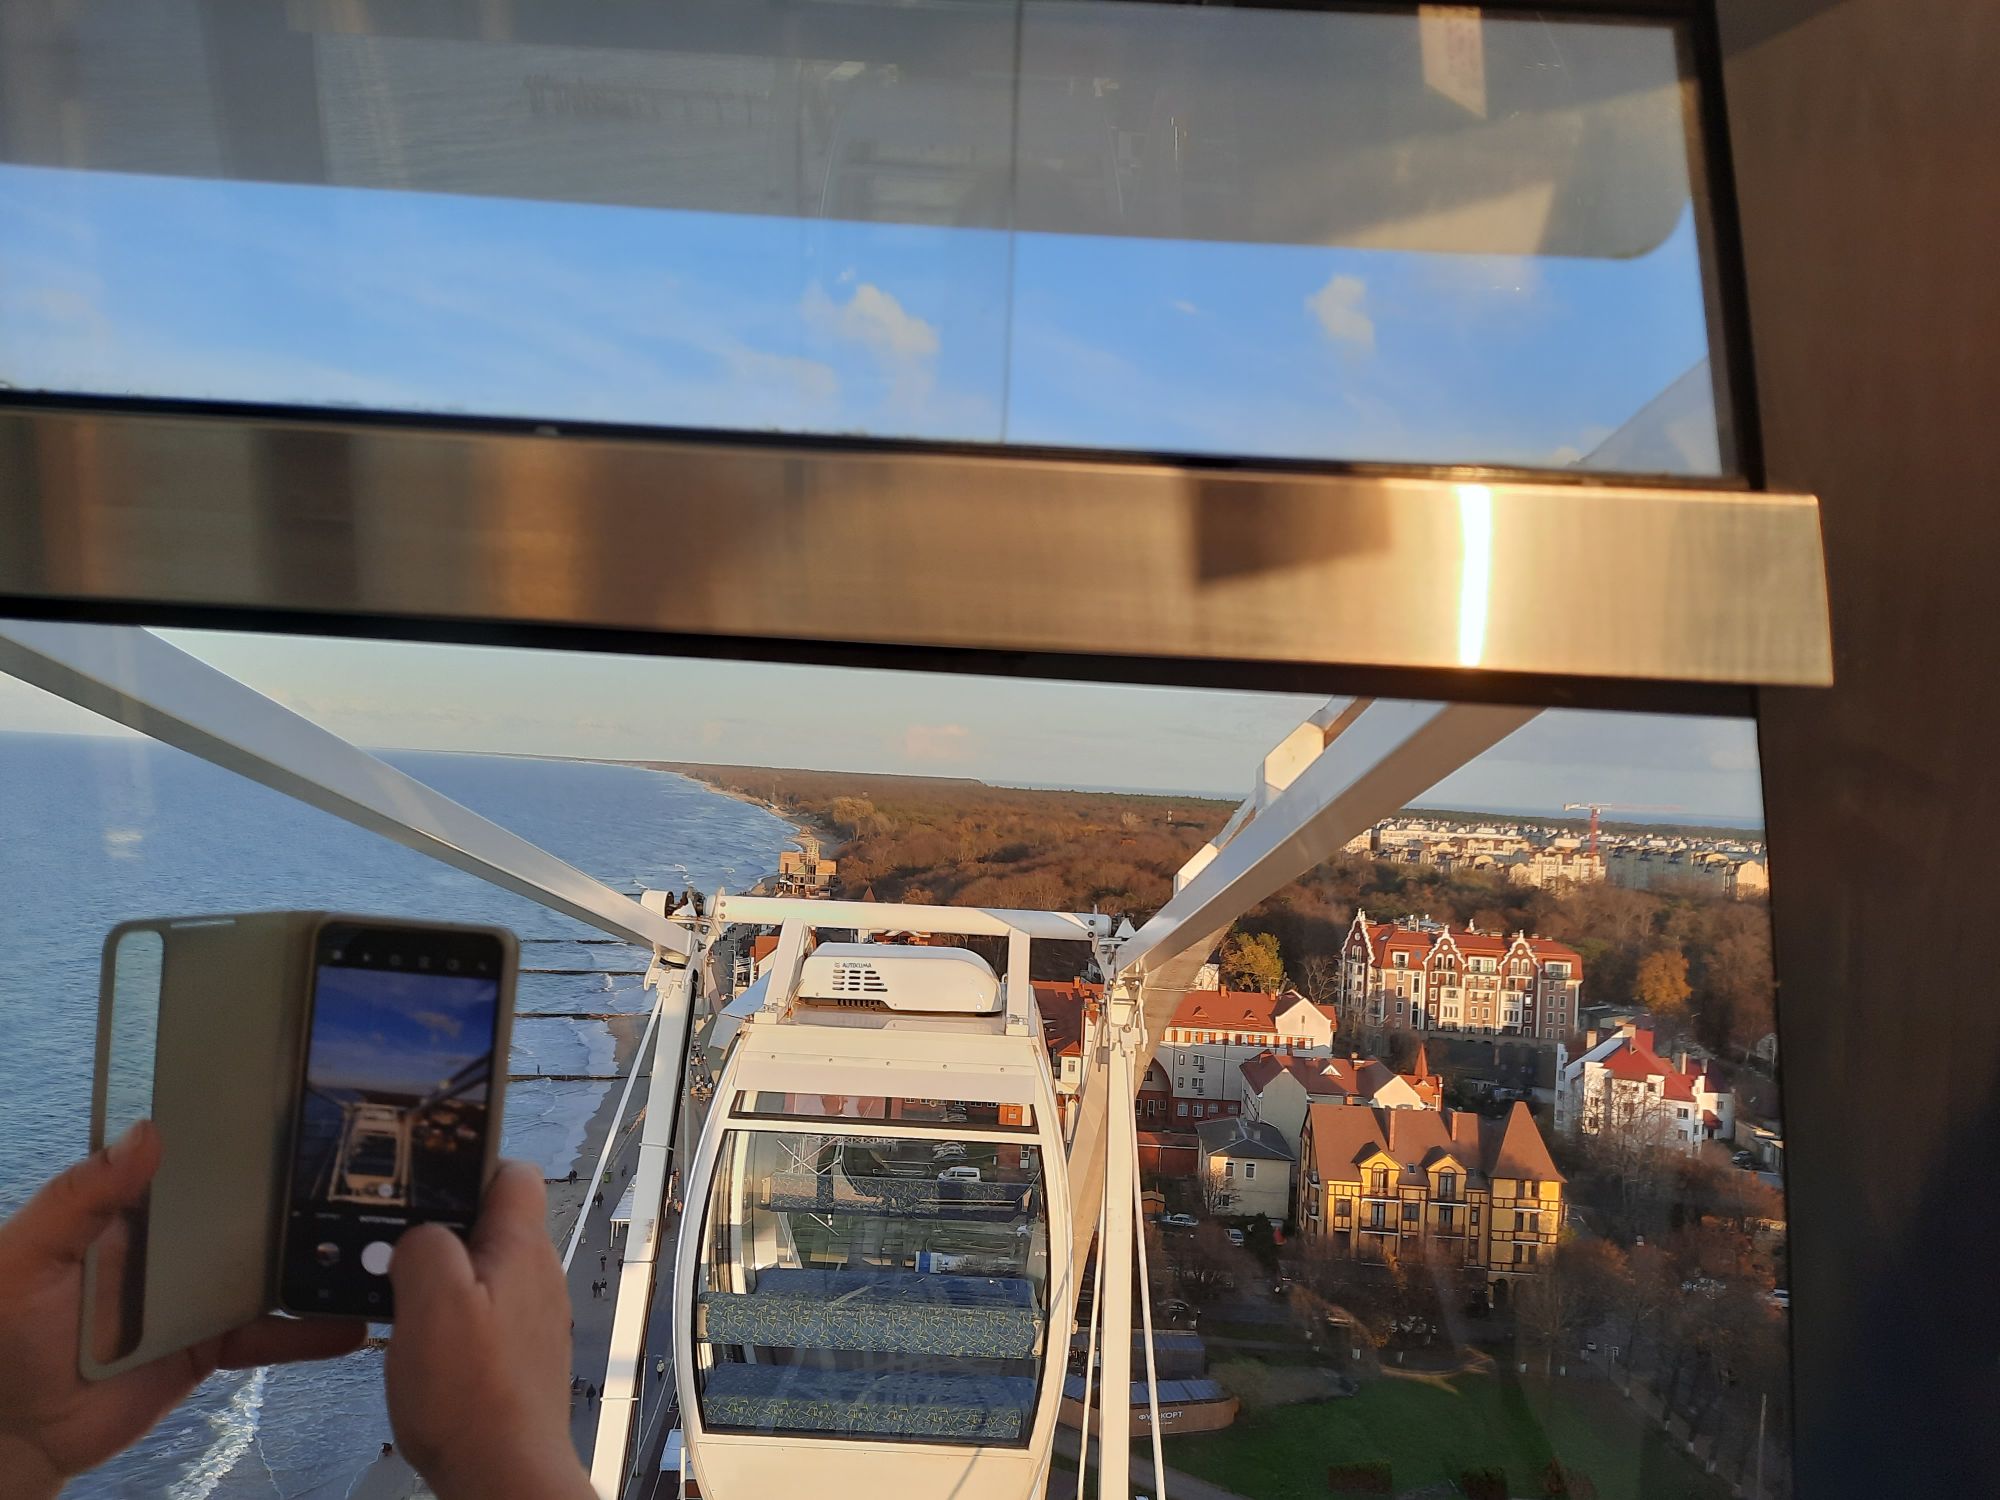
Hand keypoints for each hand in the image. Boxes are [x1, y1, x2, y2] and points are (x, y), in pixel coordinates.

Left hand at [0, 1122, 364, 1499]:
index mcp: (135, 1211)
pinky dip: (311, 1332)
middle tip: (362, 1174)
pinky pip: (270, 1335)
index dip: (240, 1136)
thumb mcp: (26, 1256)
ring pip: (272, 1269)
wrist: (15, 1432)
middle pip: (248, 1212)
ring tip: (374, 1246)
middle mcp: (178, 1245)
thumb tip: (147, 1133)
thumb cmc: (4, 1334)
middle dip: (299, 1193)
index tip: (297, 1109)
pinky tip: (352, 1324)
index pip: (196, 1161)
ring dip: (318, 1259)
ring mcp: (201, 1295)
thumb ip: (79, 1198)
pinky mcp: (215, 1344)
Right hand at [386, 1160, 591, 1499]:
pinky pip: (480, 1314)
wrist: (503, 1474)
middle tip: (395, 1254)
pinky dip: (449, 1319)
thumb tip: (419, 1231)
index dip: (467, 1164)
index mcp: (523, 1247)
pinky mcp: (516, 1352)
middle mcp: (536, 1275)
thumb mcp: (430, 1301)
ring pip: (480, 1270)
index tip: (423, 1179)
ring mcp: (530, 1315)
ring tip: (401, 1304)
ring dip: (439, 1280)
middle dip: (439, 1231)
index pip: (511, 1170)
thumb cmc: (474, 1398)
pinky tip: (422, 1345)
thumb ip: (423, 1245)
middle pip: (488, 1222)